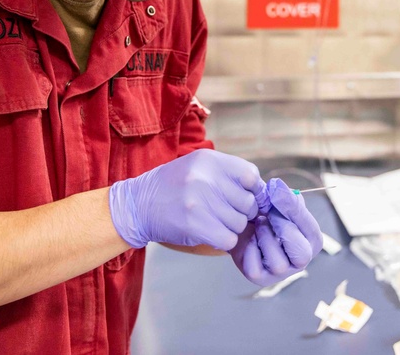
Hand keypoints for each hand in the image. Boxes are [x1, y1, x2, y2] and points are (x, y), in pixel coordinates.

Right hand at [108, 149, 262, 250]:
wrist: (138, 205)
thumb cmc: (173, 186)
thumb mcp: (198, 167)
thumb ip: (227, 174)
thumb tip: (261, 191)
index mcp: (209, 160)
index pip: (251, 176)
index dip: (252, 190)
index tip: (244, 196)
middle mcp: (206, 178)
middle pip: (249, 202)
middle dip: (242, 212)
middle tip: (225, 212)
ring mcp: (200, 202)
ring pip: (240, 223)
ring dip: (231, 227)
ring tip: (214, 221)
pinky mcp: (195, 226)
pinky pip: (229, 239)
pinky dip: (224, 240)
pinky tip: (211, 233)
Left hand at [229, 178, 323, 285]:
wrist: (241, 225)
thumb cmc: (266, 213)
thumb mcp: (278, 202)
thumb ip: (284, 197)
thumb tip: (279, 188)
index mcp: (311, 241)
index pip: (312, 231)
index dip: (295, 211)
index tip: (278, 192)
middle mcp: (300, 260)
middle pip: (301, 254)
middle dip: (283, 230)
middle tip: (268, 214)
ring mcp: (281, 272)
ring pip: (279, 264)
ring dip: (265, 239)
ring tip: (259, 225)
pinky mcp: (261, 279)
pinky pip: (256, 269)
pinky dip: (250, 251)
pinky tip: (250, 240)